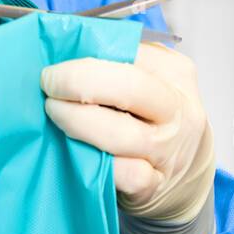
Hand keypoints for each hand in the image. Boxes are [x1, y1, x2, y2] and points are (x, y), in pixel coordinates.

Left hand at [40, 42, 213, 220]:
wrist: (185, 173)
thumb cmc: (151, 120)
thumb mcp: (148, 82)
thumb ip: (116, 64)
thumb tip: (62, 48)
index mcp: (175, 73)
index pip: (131, 52)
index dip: (86, 57)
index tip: (54, 64)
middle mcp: (178, 110)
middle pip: (130, 87)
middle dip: (79, 83)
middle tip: (48, 85)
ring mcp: (169, 150)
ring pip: (121, 133)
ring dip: (77, 122)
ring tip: (54, 114)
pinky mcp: (155, 185)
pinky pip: (123, 174)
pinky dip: (97, 163)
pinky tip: (77, 154)